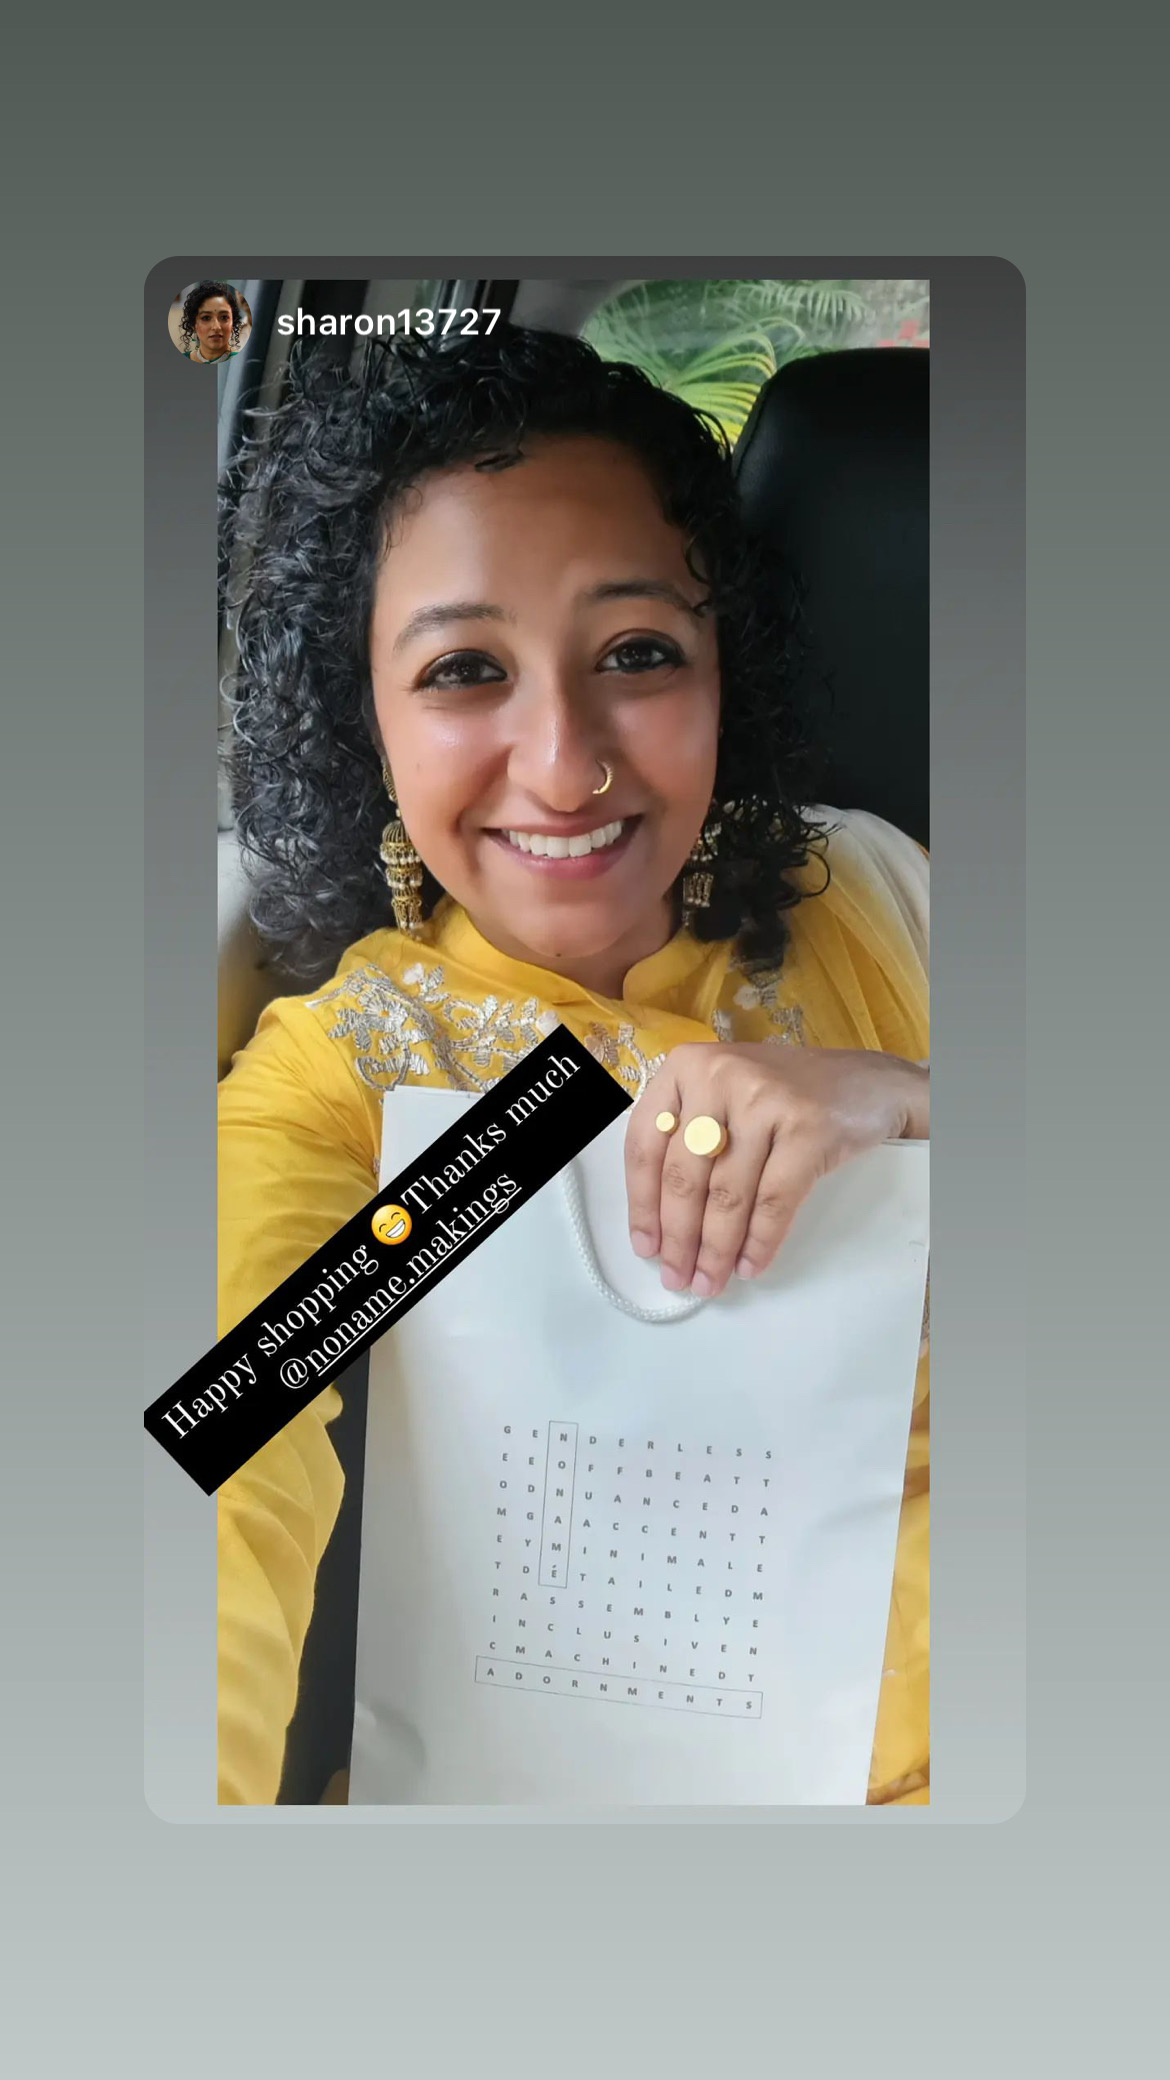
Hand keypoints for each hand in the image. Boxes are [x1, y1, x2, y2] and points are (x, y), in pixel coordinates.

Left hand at [625, 1043, 928, 1296]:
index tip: (645, 1246)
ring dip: (716, 1250)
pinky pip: (773, 1202)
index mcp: (686, 1066)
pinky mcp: (807, 1128)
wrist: (869, 1082)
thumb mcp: (725, 1096)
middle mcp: (719, 1075)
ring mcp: (764, 1099)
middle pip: (685, 1175)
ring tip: (710, 1280)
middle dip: (679, 1239)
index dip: (642, 1204)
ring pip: (727, 1195)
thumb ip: (688, 1137)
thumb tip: (664, 1222)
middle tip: (678, 1277)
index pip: (645, 1144)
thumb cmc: (788, 1094)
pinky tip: (750, 1264)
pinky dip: (760, 1242)